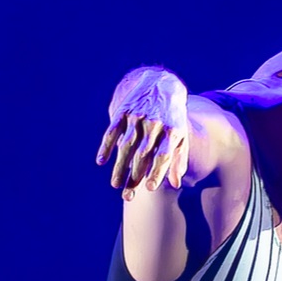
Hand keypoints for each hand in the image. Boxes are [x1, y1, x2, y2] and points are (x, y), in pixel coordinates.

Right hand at [97, 68, 190, 197]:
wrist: (161, 84)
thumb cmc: (172, 117)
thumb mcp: (181, 135)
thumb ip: (178, 159)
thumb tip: (176, 185)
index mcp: (171, 131)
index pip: (163, 155)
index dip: (157, 172)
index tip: (150, 189)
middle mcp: (154, 124)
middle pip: (143, 155)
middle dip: (134, 176)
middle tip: (127, 196)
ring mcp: (138, 117)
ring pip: (126, 146)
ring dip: (119, 166)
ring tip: (115, 184)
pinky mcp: (124, 112)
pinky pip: (112, 131)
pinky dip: (106, 146)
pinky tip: (101, 161)